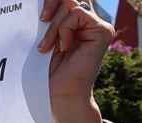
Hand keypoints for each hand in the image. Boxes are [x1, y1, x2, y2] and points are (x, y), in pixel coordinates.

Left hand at [38, 0, 114, 122]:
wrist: (58, 94)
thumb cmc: (46, 72)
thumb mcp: (43, 40)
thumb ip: (47, 19)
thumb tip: (39, 4)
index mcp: (74, 23)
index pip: (64, 0)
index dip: (51, 1)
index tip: (40, 16)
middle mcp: (88, 22)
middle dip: (51, 5)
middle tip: (41, 20)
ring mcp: (97, 26)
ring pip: (71, 5)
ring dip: (53, 26)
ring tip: (47, 47)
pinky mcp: (102, 31)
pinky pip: (78, 14)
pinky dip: (64, 29)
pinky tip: (63, 47)